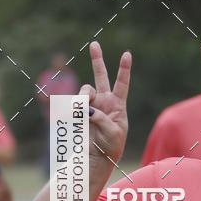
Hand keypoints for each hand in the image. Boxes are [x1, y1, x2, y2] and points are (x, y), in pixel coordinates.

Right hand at [80, 41, 130, 166]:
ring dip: (83, 98)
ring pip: (85, 91)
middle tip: (94, 44)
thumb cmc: (111, 145)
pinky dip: (73, 110)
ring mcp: (90, 104)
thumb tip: (87, 109)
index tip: (127, 54)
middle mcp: (104, 101)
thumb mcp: (113, 132)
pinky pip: (73, 104)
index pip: (122, 84)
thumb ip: (102, 119)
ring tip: (82, 112)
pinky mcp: (79, 111)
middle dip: (97, 59)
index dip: (124, 69)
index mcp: (118, 105)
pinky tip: (75, 119)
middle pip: (101, 76)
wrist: (97, 156)